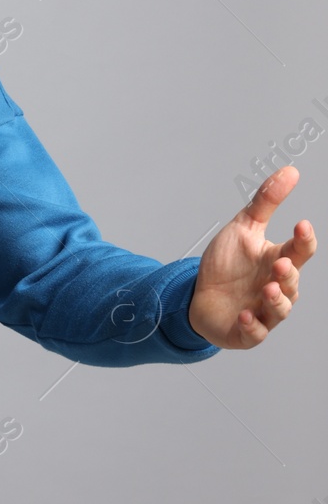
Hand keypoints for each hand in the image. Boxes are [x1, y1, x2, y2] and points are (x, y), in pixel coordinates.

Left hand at [189, 165, 313, 348]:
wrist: (199, 295)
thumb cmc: (227, 263)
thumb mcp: (243, 228)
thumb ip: (266, 202)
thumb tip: (290, 171)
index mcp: (277, 260)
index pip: (300, 251)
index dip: (304, 240)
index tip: (301, 225)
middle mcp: (275, 287)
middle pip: (292, 282)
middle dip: (288, 274)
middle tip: (280, 263)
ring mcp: (263, 311)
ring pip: (281, 309)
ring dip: (277, 301)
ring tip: (267, 289)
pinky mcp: (246, 331)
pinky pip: (256, 332)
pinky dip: (253, 326)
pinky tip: (245, 316)